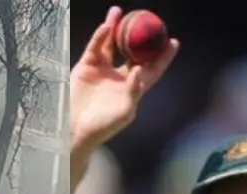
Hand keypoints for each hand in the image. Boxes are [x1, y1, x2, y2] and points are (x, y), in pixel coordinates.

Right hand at [68, 6, 178, 149]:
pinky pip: (95, 48)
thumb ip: (133, 90)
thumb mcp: (123, 112)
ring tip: (120, 12)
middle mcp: (119, 77)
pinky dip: (100, 37)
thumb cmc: (103, 126)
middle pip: (133, 52)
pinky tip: (106, 26)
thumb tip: (140, 69)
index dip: (162, 56)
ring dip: (116, 29)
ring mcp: (102, 71)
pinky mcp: (86, 68)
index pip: (151, 68)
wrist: (74, 129)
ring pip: (112, 45)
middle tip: (148, 20)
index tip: (172, 41)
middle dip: (140, 36)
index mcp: (133, 88)